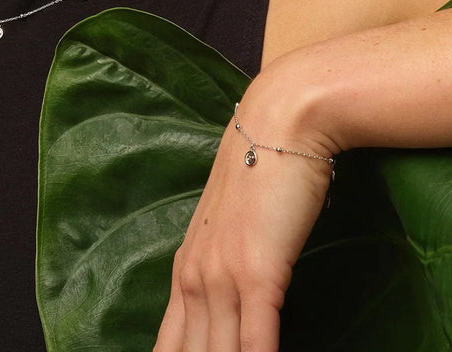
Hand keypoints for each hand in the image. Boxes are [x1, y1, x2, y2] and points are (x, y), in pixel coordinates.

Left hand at [153, 81, 335, 351]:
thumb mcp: (237, 227)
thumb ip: (230, 266)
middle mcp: (195, 278)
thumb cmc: (265, 170)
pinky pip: (255, 342)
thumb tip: (238, 303)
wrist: (281, 121)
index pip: (170, 348)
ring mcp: (223, 276)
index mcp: (187, 270)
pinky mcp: (259, 272)